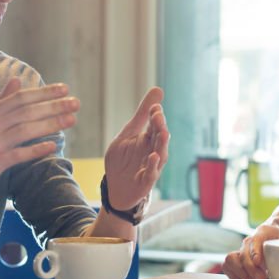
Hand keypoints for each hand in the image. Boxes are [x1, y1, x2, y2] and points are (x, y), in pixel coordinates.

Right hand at [0, 78, 78, 201]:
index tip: (64, 89)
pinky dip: (36, 150)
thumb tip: (17, 80)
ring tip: (71, 120)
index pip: (20, 98)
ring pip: (25, 131)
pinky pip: (18, 155)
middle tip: (76, 103)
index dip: (43, 92)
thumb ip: (1, 101)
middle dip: (53, 106)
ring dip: (50, 124)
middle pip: (26, 112)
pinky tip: (53, 146)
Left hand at [103, 87, 169, 210]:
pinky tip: (153, 156)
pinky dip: (152, 165)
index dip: (155, 116)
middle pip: (159, 138)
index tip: (154, 106)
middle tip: (157, 115)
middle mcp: (153, 151)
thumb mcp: (127, 133)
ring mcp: (152, 167)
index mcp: (149, 139)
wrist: (115, 188)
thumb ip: (142, 114)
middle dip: (159, 127)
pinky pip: (151, 173)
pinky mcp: (146, 181)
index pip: (155, 125)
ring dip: (162, 144)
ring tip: (164, 133)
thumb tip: (158, 89)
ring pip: (160, 154)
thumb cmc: (123, 160)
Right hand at [222, 224, 278, 278]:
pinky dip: (234, 274)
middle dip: (250, 268)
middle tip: (261, 278)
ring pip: (230, 259)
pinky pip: (228, 266)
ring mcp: (242, 249)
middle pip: (243, 253)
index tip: (260, 263)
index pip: (256, 239)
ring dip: (240, 272)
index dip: (256, 252)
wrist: (278, 241)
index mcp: (264, 232)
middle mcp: (250, 239)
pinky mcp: (237, 259)